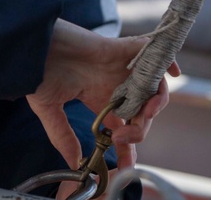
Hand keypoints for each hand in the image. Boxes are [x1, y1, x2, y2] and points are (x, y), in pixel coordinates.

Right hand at [26, 19, 180, 197]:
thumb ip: (63, 136)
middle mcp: (115, 84)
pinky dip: (169, 64)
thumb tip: (74, 162)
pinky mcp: (127, 50)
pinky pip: (157, 56)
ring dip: (154, 107)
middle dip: (138, 131)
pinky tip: (170, 75)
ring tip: (143, 116)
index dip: (128, 147)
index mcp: (99, 98)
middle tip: (124, 138)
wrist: (39, 44)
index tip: (126, 166)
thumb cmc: (41, 70)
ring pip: (152, 90)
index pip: (122, 126)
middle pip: (141, 112)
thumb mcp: (50, 109)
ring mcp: (123, 68)